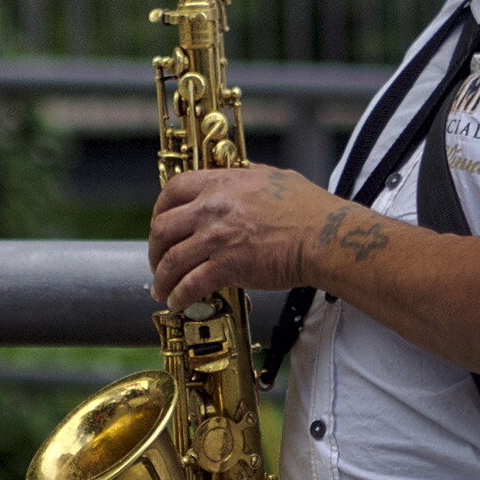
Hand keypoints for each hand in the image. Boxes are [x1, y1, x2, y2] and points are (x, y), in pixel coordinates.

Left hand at [149, 166, 353, 309]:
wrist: (324, 236)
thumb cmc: (310, 210)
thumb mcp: (274, 177)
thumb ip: (250, 176)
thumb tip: (243, 178)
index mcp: (222, 183)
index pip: (173, 190)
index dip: (160, 210)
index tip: (161, 224)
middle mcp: (213, 207)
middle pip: (163, 227)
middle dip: (155, 248)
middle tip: (158, 261)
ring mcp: (217, 237)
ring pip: (171, 260)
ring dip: (162, 278)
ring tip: (161, 290)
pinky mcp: (227, 266)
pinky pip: (190, 284)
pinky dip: (179, 296)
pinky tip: (178, 303)